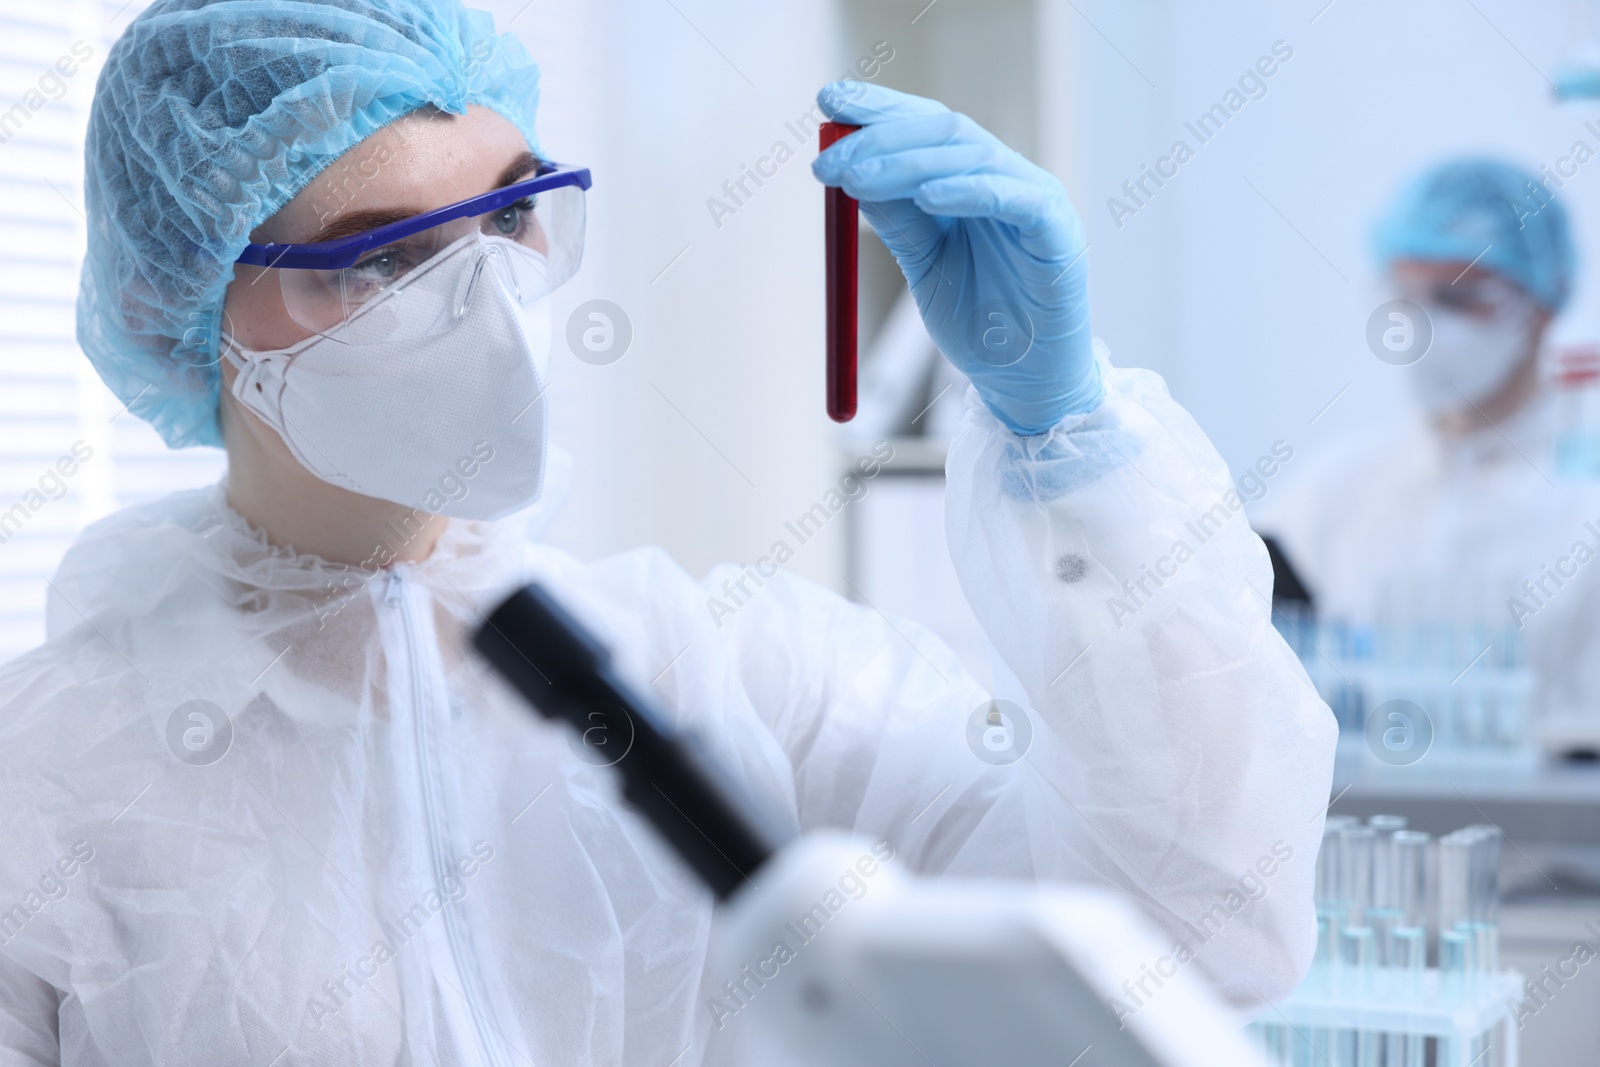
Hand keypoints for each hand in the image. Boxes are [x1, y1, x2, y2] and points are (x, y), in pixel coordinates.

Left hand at [812, 82, 1099, 433]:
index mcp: (972, 180)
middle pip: (943, 132)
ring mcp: (1035, 199)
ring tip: (856, 177)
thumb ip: (898, 218)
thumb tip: (849, 170)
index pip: (925, 126)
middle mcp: (1005, 178)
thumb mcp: (924, 264)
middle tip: (828, 156)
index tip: (829, 101)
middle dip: (880, 136)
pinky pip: (1013, 198)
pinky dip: (969, 190)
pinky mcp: (1057, 231)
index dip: (879, 109)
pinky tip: (928, 194)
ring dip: (906, 163)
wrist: (1025, 382)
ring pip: (970, 156)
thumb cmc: (980, 324)